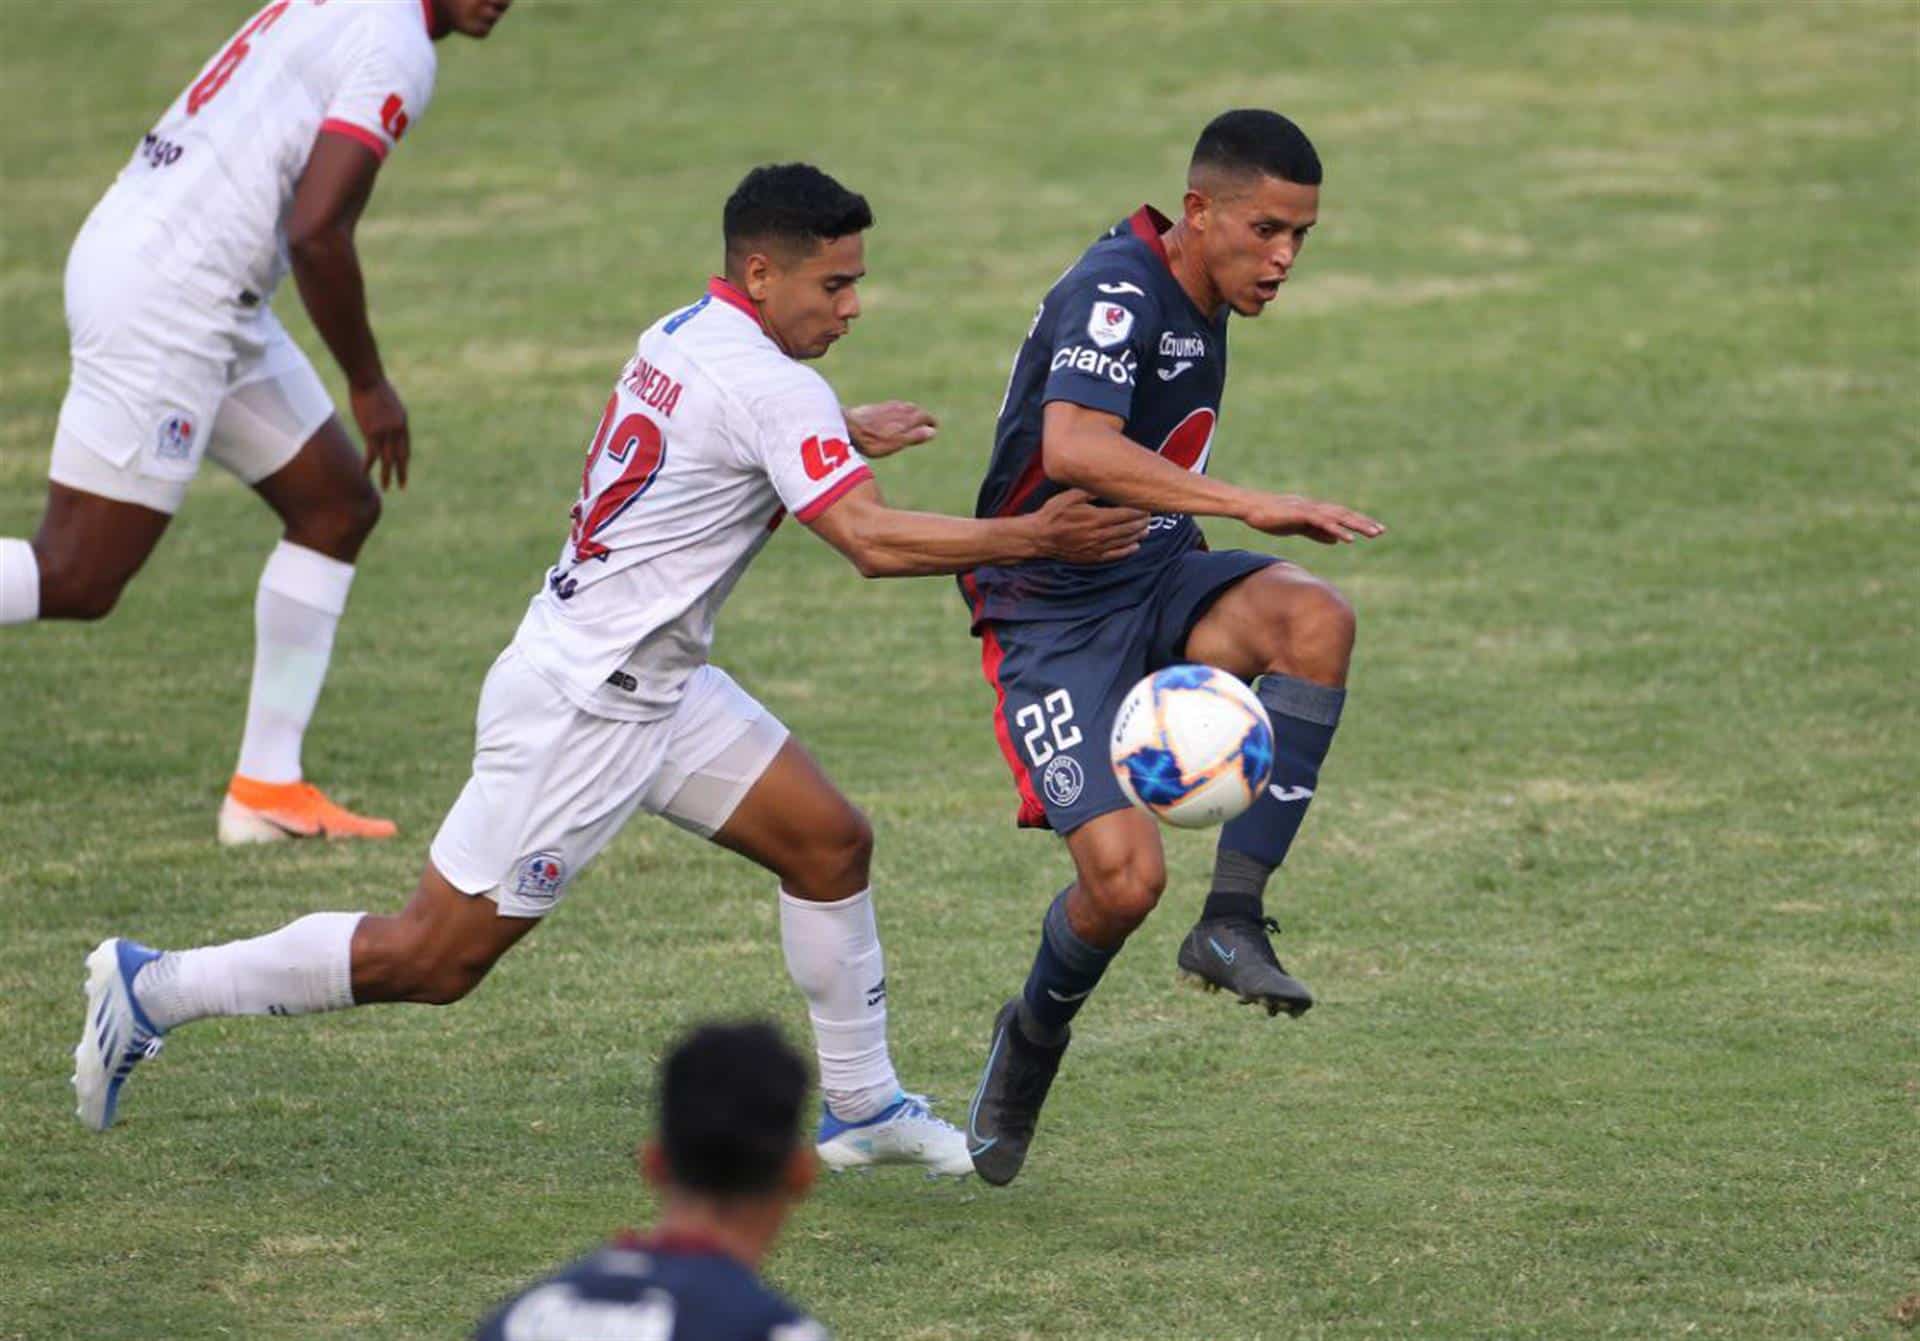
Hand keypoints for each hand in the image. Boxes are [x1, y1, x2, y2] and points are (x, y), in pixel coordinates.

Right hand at [351, 378, 409, 489]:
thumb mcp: (389, 403)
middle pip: (401, 457)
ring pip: (387, 459)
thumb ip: (390, 415)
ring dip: (387, 475)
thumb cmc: (375, 387)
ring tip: (386, 488)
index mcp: (403, 423)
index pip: (405, 447)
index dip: (404, 460)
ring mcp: (385, 432)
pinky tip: (366, 474)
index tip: (403, 469)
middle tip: (402, 487)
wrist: (368, 380)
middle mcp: (397, 430)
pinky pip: (371, 454)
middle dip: (401, 473)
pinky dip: (369, 465)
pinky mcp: (372, 432)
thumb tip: (386, 418)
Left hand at [844, 401, 936, 457]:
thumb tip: (933, 431)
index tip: (935, 426)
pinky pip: (892, 406)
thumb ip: (915, 436)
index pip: (924, 416)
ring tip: (914, 416)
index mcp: (906, 418)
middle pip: (915, 410)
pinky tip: (893, 413)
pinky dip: (899, 409)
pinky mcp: (874, 408)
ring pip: (904, 406)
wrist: (847, 426)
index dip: (930, 422)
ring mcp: (886, 407)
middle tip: (927, 421)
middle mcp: (898, 409)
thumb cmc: (872, 439)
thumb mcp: (896, 442)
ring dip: (912, 410)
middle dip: (922, 415)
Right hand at [1032, 489, 1150, 563]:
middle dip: (1141, 521)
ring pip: (1124, 541)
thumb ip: (1090, 491)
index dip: (1139, 510)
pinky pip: (1114, 555)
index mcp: (1096, 518)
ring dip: (1137, 535)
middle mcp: (1099, 534)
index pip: (1126, 513)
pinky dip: (1127, 551)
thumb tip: (1106, 484)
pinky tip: (1135, 546)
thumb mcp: (1070, 496)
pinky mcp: (1092, 557)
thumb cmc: (1053, 514)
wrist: (1039, 537)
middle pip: (1128, 528)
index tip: (1147, 505)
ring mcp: (1096, 547)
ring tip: (1146, 529)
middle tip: (1150, 515)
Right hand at [1239, 492, 1384, 543]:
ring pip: (1338, 517)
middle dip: (1364, 522)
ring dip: (1357, 525)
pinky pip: (1323, 523)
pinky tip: (1348, 539)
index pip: (1342, 516)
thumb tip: (1336, 539)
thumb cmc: (1271, 517)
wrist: (1251, 508)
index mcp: (1316, 510)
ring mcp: (1309, 509)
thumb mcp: (1298, 527)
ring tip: (1373, 533)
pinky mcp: (1301, 514)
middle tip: (1382, 531)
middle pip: (1345, 514)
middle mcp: (1316, 507)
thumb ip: (1317, 532)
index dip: (1358, 522)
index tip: (1375, 529)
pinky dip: (1337, 530)